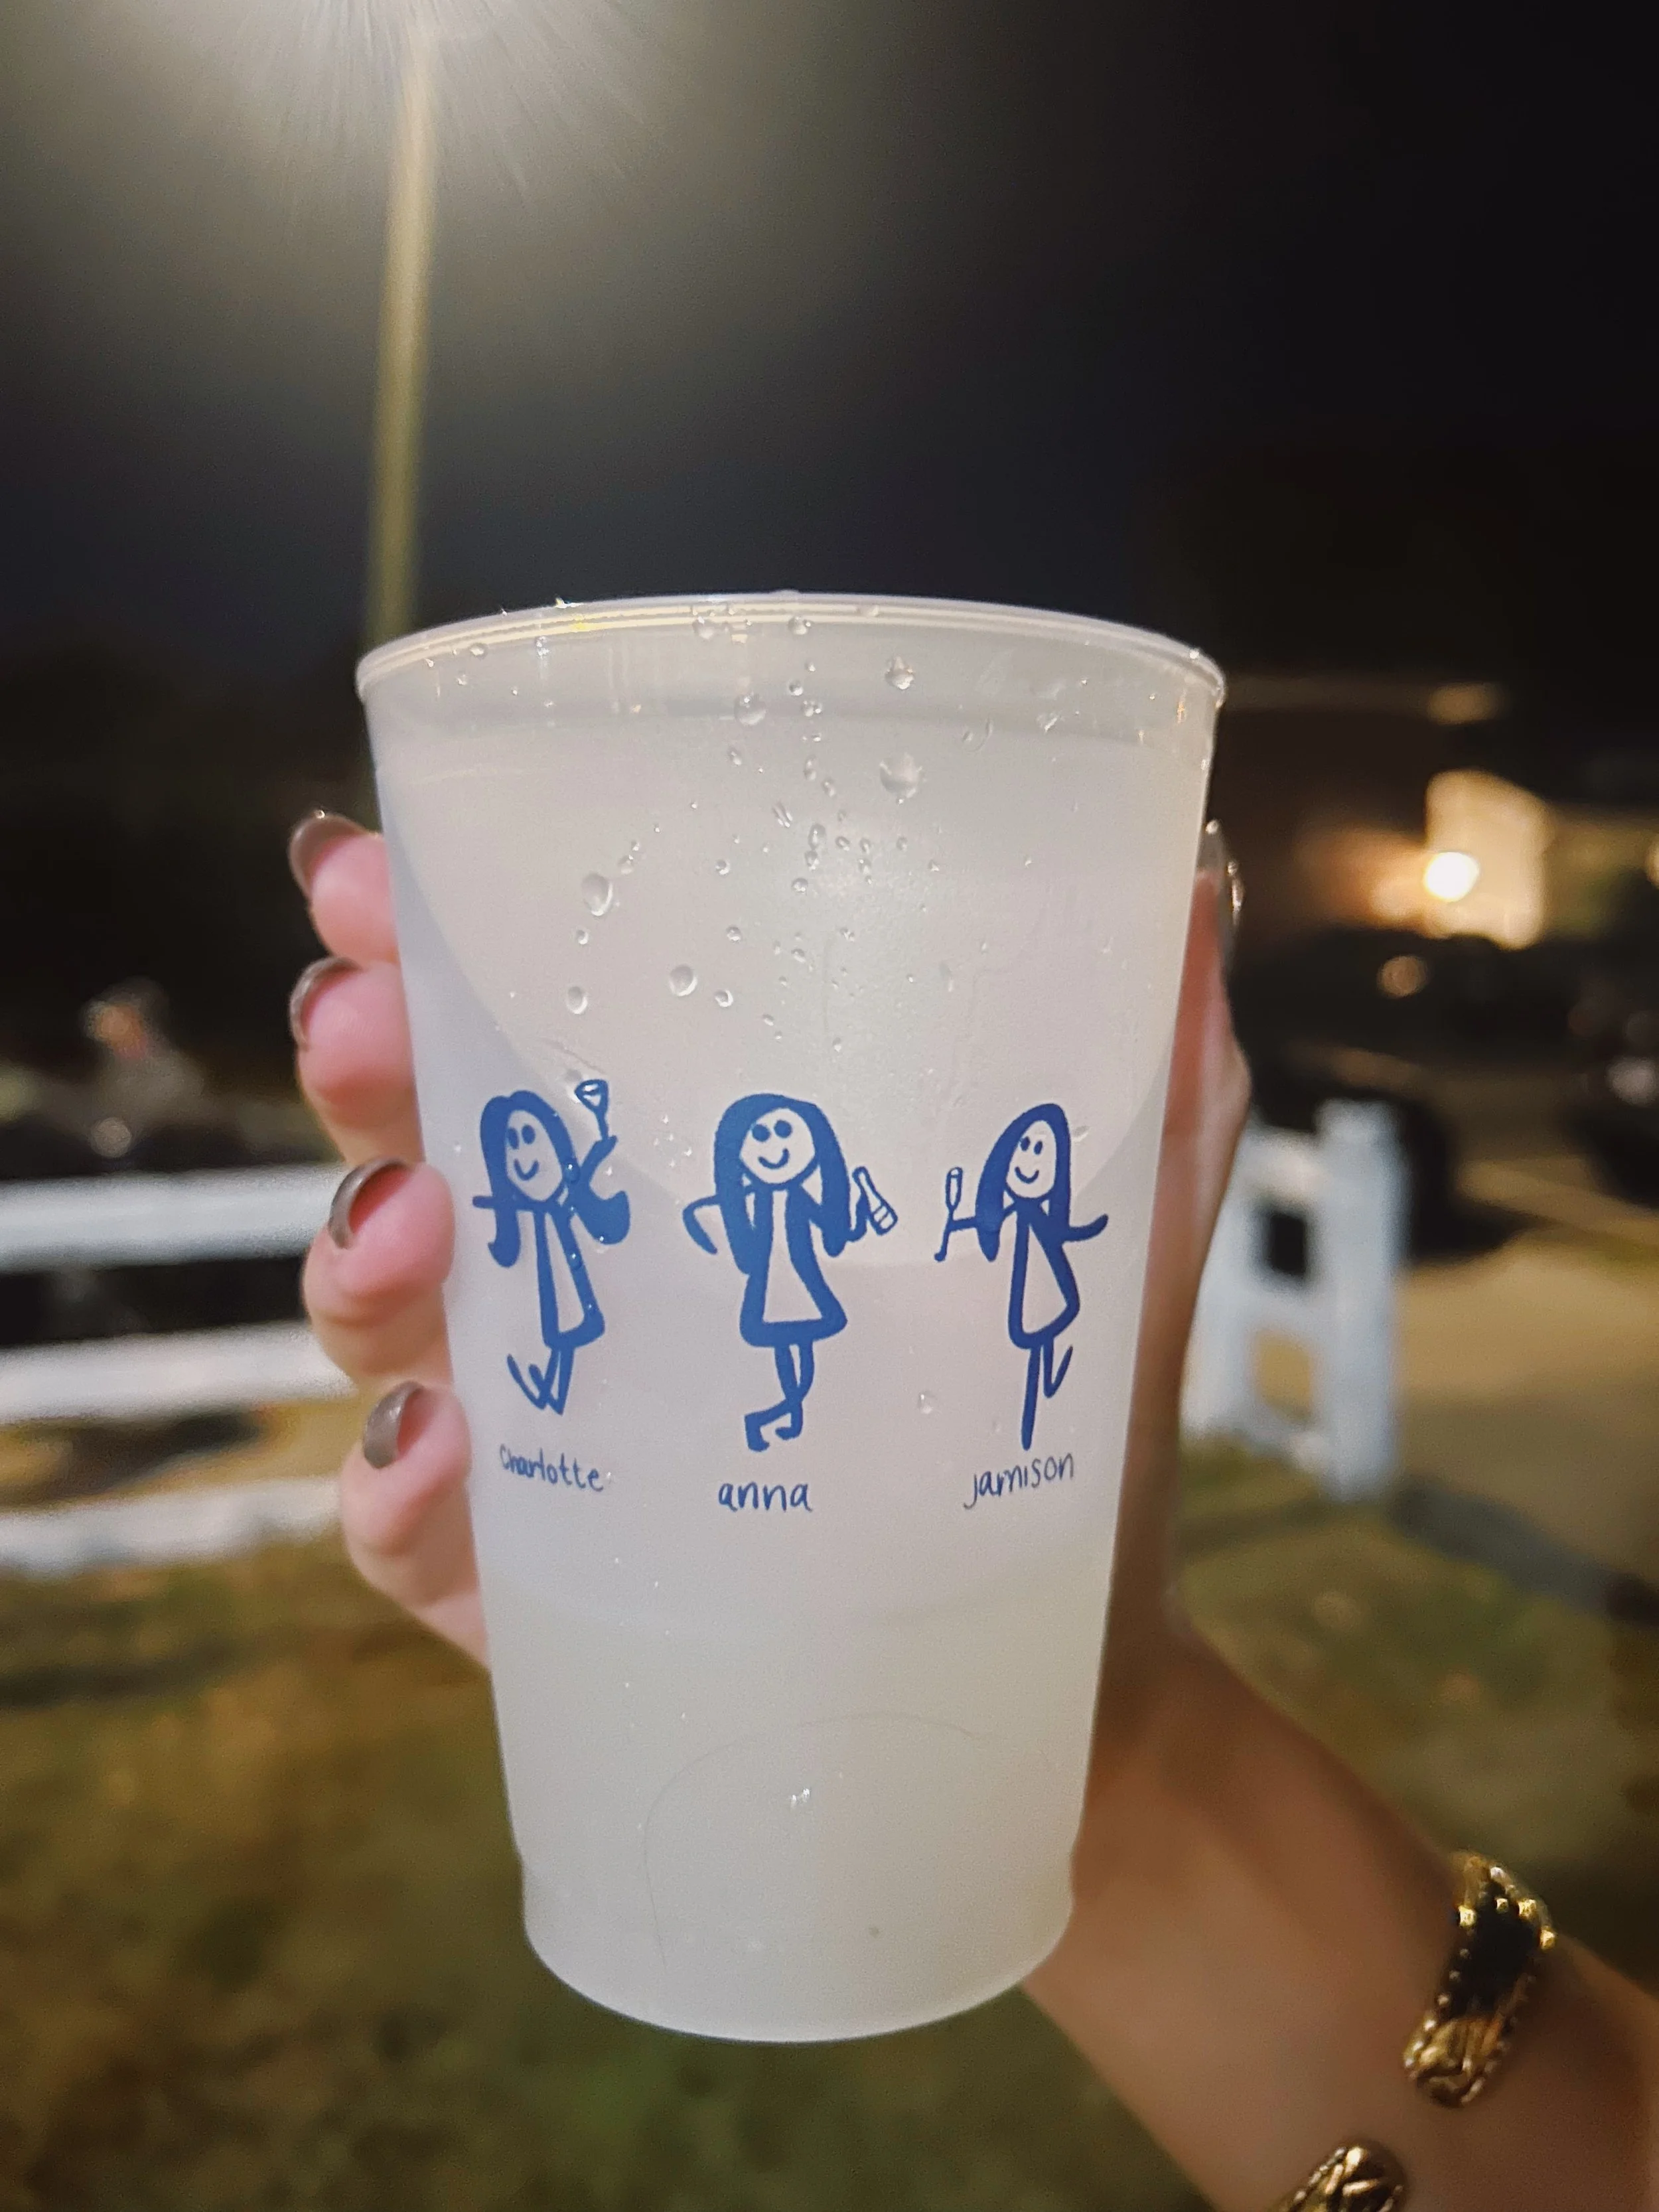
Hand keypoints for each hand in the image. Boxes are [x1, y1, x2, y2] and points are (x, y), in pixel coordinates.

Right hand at [289, 824, 1245, 1680]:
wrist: (1070, 1661)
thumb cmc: (1064, 1405)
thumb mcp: (1115, 1214)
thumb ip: (1155, 1059)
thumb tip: (1200, 875)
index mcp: (684, 1154)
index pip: (523, 1015)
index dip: (421, 933)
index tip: (372, 871)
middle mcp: (591, 1266)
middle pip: (415, 1136)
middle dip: (367, 1057)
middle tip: (366, 1019)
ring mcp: (551, 1422)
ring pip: (385, 1315)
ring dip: (361, 1254)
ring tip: (419, 1221)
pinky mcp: (537, 1575)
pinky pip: (415, 1525)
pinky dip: (400, 1484)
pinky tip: (448, 1447)